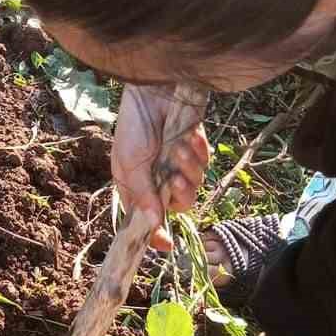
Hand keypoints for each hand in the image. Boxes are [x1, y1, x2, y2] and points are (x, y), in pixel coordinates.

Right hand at [112, 85, 208, 251]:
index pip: (146, 218)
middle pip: (178, 205)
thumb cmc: (135, 124)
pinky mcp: (196, 151)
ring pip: (195, 185)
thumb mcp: (131, 161)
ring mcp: (178, 165)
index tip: (166, 244)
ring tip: (179, 148)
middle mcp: (158, 179)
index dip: (155, 233)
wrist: (157, 90)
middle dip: (180, 194)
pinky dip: (198, 153)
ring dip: (188, 169)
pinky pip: (205, 164)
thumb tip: (151, 225)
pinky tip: (189, 137)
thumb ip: (142, 193)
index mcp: (136, 185)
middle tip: (175, 180)